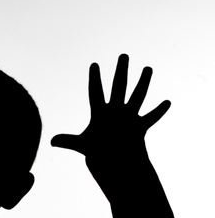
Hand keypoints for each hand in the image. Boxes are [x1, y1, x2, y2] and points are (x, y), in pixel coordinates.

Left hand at [51, 54, 170, 158]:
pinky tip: (167, 101)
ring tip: (148, 68)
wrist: (112, 163)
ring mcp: (128, 118)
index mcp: (99, 114)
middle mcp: (115, 112)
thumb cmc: (96, 152)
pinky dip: (159, 111)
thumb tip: (50, 141)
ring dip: (143, 83)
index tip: (93, 64)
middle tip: (123, 55)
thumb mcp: (82, 145)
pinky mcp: (139, 128)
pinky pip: (151, 117)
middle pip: (118, 87)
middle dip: (120, 71)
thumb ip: (68, 141)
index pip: (95, 92)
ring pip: (137, 96)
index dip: (95, 79)